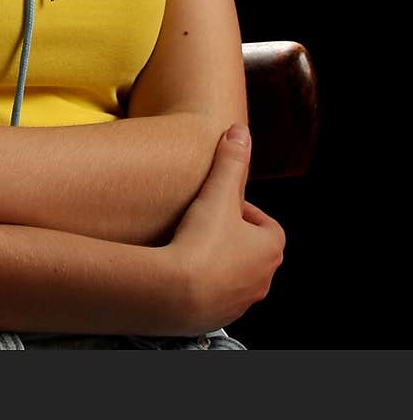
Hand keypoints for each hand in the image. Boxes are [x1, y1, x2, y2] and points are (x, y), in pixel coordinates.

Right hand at [164, 125, 285, 334]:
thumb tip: (240, 130)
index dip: (243, 211)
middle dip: (231, 235)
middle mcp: (262, 279)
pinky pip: (216, 295)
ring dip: (218, 259)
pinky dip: (204, 283)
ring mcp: (241, 302)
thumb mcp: (217, 192)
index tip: (220, 204)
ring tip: (190, 245)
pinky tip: (181, 269)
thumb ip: (230, 160)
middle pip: (251, 249)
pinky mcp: (218, 317)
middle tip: (204, 222)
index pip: (266, 224)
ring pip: (234, 273)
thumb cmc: (203, 241)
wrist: (176, 293)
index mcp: (270, 248)